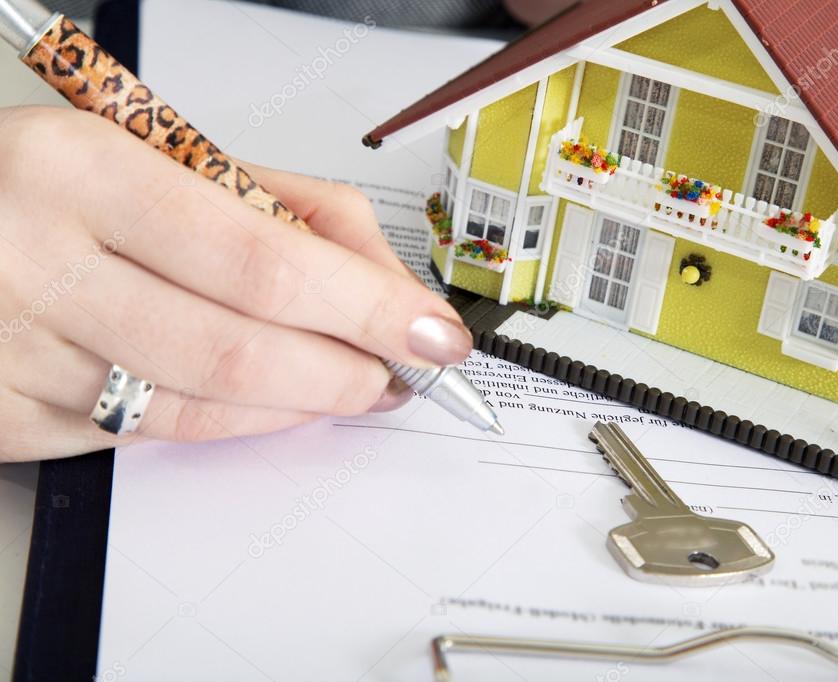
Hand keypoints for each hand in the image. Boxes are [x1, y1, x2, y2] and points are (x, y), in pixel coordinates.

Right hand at [0, 106, 471, 461]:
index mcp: (83, 172)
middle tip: (399, 370)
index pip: (265, 261)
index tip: (430, 332)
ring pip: (201, 407)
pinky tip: (262, 398)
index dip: (366, 307)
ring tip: (346, 384)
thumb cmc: (42, 185)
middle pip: (243, 349)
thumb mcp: (148, 155)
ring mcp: (17, 354)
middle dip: (348, 370)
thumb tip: (381, 280)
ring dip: (299, 403)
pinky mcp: (8, 419)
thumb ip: (275, 205)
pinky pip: (148, 436)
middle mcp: (39, 264)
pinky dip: (227, 420)